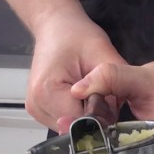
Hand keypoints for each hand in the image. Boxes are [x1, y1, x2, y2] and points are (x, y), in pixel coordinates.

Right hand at [26, 16, 126, 130]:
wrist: (55, 26)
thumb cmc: (76, 35)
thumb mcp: (101, 53)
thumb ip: (112, 82)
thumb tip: (118, 110)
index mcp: (47, 91)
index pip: (81, 121)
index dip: (101, 114)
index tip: (111, 100)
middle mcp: (37, 104)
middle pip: (76, 127)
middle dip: (94, 115)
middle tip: (102, 92)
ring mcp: (36, 110)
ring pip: (72, 127)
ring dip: (86, 115)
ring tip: (90, 92)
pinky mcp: (39, 111)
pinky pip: (65, 121)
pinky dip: (77, 113)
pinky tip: (82, 96)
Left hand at [66, 58, 153, 153]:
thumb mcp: (144, 77)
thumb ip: (109, 79)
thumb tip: (75, 90)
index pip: (115, 153)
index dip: (93, 141)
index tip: (75, 132)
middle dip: (104, 147)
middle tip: (84, 131)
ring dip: (118, 150)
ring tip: (103, 133)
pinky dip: (133, 151)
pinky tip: (124, 138)